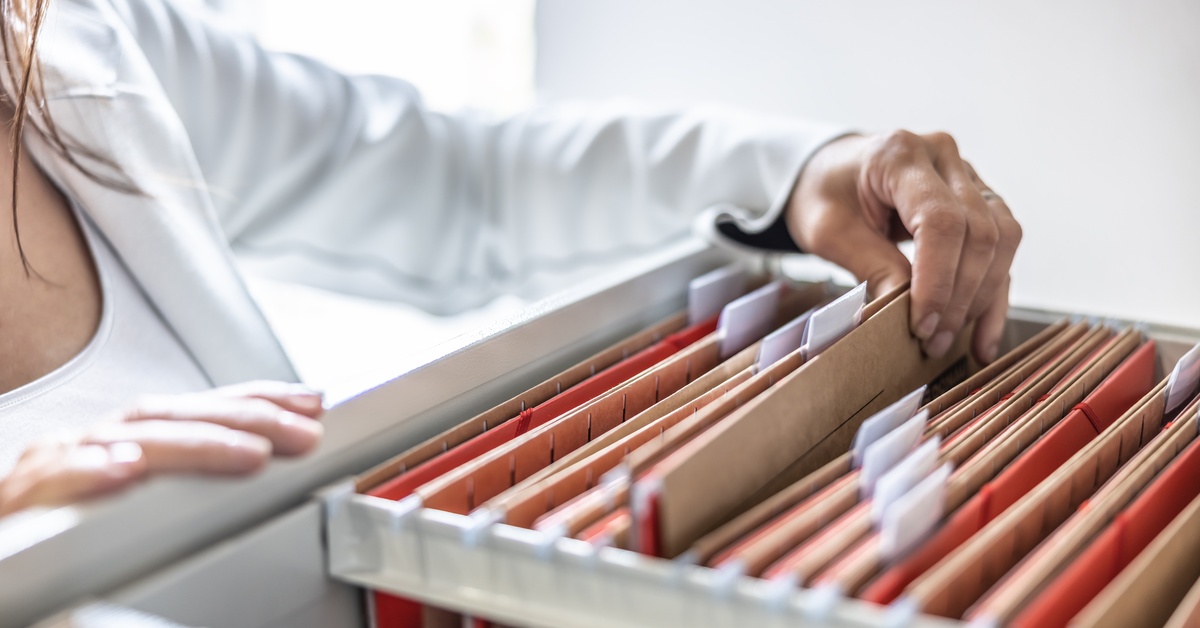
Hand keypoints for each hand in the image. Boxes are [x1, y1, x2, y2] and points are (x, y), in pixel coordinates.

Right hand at [0, 381, 323, 516]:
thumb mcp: (132, 494)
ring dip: (193, 443)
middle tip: (304, 431)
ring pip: (128, 440)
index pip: (201, 408)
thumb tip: (260, 460)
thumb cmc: (60, 522)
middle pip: (175, 415)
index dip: (258, 400)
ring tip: (250, 453)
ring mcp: (56, 466)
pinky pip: (51, 481)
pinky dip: (88, 470)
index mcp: (128, 439)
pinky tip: (124, 469)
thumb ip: (187, 478)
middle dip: (246, 418)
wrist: (1, 556)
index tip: (314, 401)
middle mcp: (95, 443)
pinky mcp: (18, 500)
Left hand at [786, 131, 1021, 363]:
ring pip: (1001, 240)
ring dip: (982, 298)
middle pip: (978, 232)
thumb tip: (905, 313)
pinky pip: (1001, 248)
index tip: (923, 324)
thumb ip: (869, 264)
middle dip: (959, 297)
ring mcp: (967, 176)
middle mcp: (944, 157)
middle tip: (933, 342)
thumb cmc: (824, 194)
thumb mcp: (828, 231)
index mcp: (900, 155)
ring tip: (953, 342)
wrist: (829, 172)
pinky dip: (993, 294)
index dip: (937, 280)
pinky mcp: (978, 201)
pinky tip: (982, 335)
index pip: (940, 221)